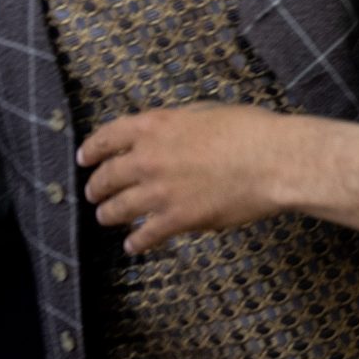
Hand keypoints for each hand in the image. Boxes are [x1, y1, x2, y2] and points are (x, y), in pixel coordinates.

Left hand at [78, 104, 297, 252]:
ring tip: (106, 218)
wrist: (274, 160)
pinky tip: (133, 245)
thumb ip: (176, 125)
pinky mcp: (178, 219)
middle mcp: (149, 158)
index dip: (92, 150)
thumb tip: (165, 134)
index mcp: (155, 126)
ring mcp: (161, 191)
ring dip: (108, 215)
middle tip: (93, 193)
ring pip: (118, 209)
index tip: (85, 159)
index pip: (107, 137)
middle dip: (96, 187)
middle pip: (107, 176)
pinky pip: (146, 235)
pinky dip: (136, 242)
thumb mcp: (204, 112)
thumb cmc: (250, 131)